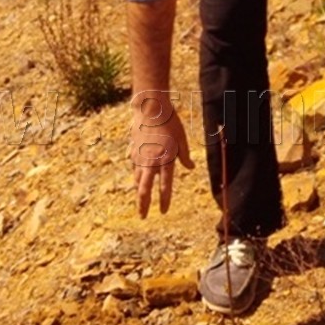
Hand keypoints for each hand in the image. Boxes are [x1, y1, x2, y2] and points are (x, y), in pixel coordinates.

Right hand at [129, 90, 193, 217]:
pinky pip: (135, 168)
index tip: (163, 211)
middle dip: (143, 204)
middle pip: (144, 188)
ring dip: (139, 192)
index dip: (164, 200)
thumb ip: (185, 156)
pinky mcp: (133, 151)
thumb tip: (190, 167)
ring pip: (137, 179)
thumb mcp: (182, 138)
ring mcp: (140, 156)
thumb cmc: (170, 122)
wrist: (150, 108)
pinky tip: (138, 180)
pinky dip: (137, 175)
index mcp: (166, 159)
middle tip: (143, 216)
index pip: (165, 185)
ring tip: (141, 202)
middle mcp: (151, 161)